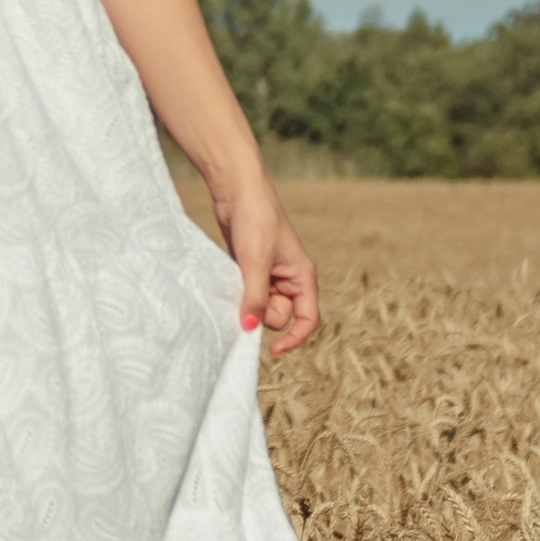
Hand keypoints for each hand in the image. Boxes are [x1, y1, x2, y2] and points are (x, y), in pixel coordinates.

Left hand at [212, 169, 320, 354]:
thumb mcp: (255, 262)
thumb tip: (249, 329)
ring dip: (248, 300)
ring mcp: (270, 276)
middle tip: (248, 286)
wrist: (236, 190)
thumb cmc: (255, 219)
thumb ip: (255, 298)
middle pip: (280, 316)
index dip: (294, 338)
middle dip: (263, 310)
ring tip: (238, 274)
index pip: (307, 319)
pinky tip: (232, 276)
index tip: (272, 350)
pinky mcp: (251, 271)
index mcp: (303, 277)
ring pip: (261, 307)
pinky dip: (239, 293)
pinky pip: (248, 295)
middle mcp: (290, 280)